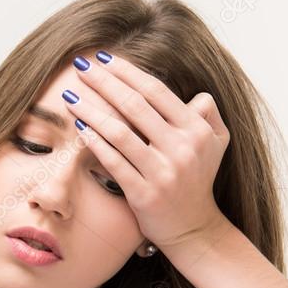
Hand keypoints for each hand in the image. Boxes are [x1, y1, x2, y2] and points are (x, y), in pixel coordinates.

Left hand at [64, 51, 230, 249]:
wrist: (193, 228)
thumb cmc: (197, 180)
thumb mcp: (216, 144)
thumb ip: (207, 114)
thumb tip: (195, 94)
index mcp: (196, 129)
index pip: (156, 91)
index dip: (127, 72)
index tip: (104, 58)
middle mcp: (182, 148)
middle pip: (134, 105)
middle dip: (104, 82)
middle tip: (80, 66)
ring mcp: (163, 172)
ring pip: (119, 131)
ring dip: (91, 110)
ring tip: (70, 95)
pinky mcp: (144, 193)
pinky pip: (113, 161)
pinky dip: (94, 141)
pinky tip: (78, 126)